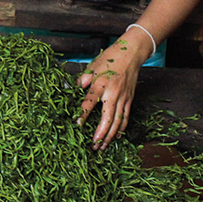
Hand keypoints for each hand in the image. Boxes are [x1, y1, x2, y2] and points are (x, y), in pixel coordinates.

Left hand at [77, 33, 147, 150]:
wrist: (131, 54)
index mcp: (101, 84)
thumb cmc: (110, 59)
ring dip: (109, 136)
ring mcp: (123, 98)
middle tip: (93, 146)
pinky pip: (125, 118)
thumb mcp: (92, 66)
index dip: (83, 114)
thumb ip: (82, 81)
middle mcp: (113, 93)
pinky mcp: (129, 100)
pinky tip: (115, 137)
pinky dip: (121, 129)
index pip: (90, 102)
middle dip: (100, 134)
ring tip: (102, 147)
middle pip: (107, 118)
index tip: (77, 124)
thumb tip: (71, 91)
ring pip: (117, 122)